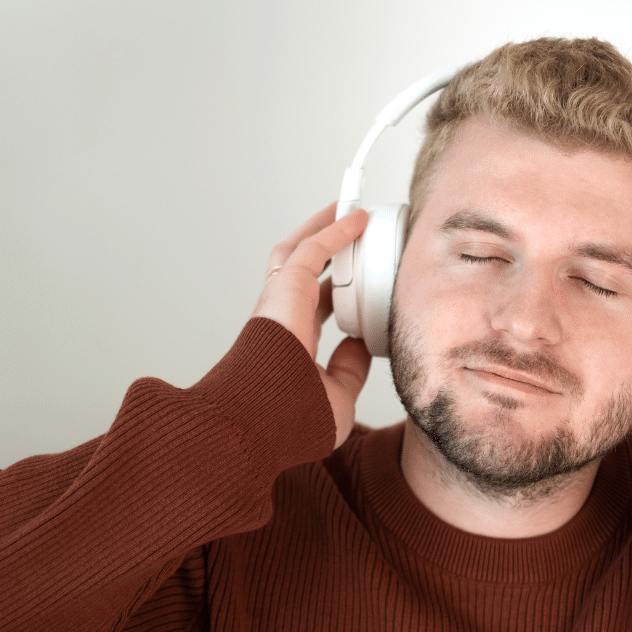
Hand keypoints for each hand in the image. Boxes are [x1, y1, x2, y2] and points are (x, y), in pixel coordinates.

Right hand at [251, 203, 370, 446]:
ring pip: (301, 252)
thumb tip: (363, 343)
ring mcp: (280, 300)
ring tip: (350, 211)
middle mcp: (283, 318)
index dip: (338, 293)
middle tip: (354, 235)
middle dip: (329, 251)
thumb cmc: (292, 420)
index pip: (316, 310)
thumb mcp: (337, 395)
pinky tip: (356, 218)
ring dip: (325, 230)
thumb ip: (349, 369)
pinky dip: (334, 230)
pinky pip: (313, 248)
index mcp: (292, 344)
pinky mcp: (285, 286)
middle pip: (306, 272)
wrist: (269, 419)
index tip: (361, 283)